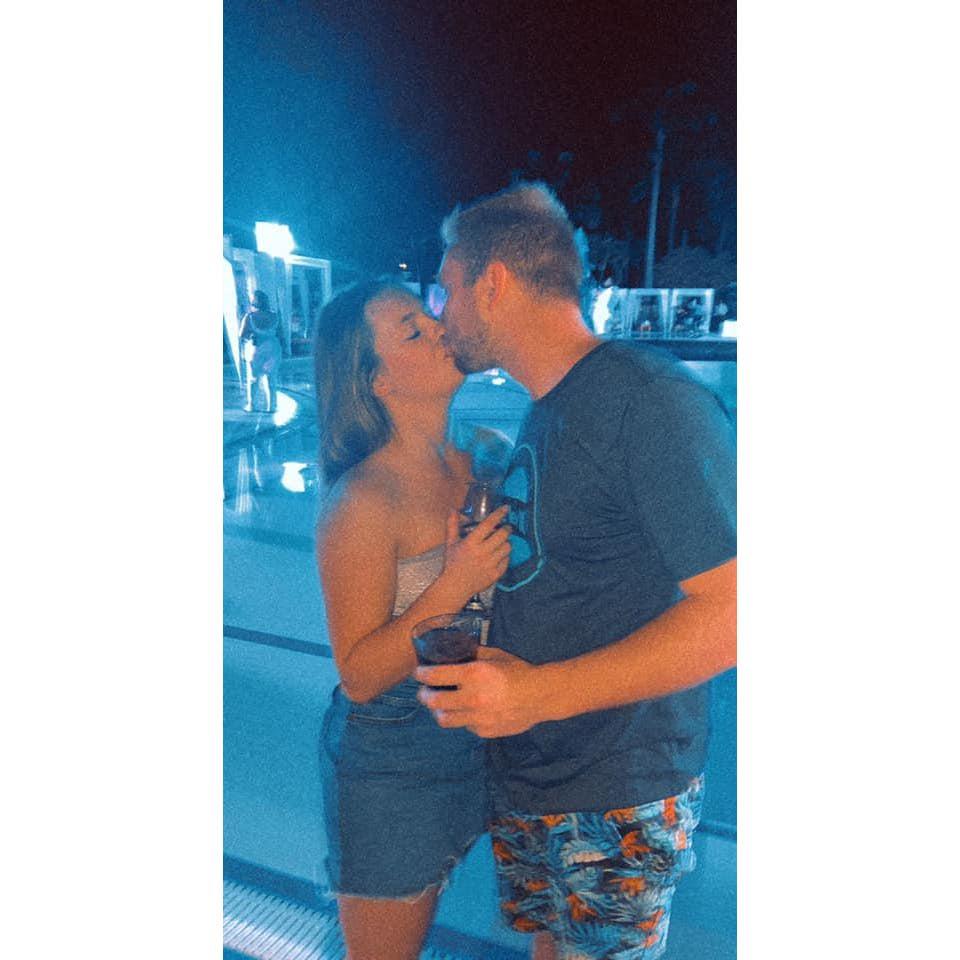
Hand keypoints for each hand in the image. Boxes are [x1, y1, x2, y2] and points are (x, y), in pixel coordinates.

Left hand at [416, 646, 543, 737]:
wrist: (540, 696)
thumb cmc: (519, 672)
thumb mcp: (496, 655)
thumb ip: (475, 654)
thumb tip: (459, 650)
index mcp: (474, 674)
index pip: (436, 676)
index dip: (422, 675)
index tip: (418, 673)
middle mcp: (473, 697)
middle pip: (434, 701)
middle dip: (424, 696)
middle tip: (423, 692)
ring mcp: (478, 717)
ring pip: (444, 719)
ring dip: (437, 712)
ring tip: (437, 706)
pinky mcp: (484, 731)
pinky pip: (464, 726)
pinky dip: (460, 719)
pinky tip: (464, 712)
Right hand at [438, 505, 510, 603]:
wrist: (455, 586)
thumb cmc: (452, 564)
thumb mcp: (450, 543)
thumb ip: (452, 525)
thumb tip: (452, 510)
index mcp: (471, 543)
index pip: (488, 524)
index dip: (499, 514)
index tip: (505, 508)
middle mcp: (482, 552)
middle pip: (502, 535)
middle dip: (507, 529)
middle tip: (506, 527)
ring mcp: (490, 564)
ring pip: (507, 547)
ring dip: (506, 542)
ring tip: (501, 542)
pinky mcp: (495, 574)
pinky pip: (507, 560)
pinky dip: (505, 556)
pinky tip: (498, 555)